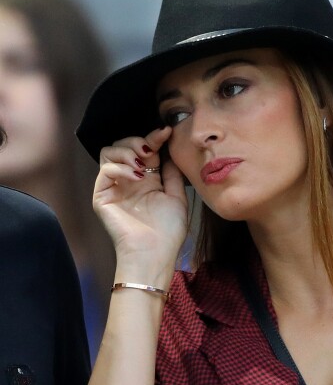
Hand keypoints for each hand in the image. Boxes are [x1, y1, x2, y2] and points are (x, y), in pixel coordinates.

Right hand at [94, 126, 187, 281]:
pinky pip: (105, 170)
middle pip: (123, 144)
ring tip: (141, 162)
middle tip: (149, 150)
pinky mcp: (103, 196)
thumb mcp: (177, 197)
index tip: (167, 130)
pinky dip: (120, 167)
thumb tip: (170, 151)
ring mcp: (115, 186)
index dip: (154, 137)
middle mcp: (129, 179)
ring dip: (126, 150)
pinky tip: (135, 176)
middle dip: (137, 140)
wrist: (154, 253)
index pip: (146, 149)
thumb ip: (172, 173)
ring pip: (109, 151)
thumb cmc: (168, 231)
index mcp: (147, 179)